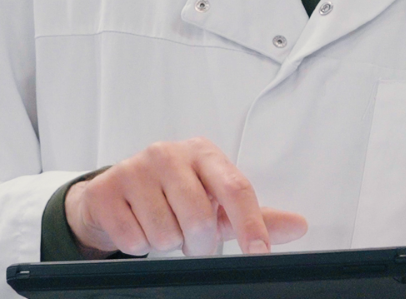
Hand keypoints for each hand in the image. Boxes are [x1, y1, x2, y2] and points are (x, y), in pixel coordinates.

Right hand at [64, 137, 308, 257]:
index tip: (258, 252)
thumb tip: (299, 226)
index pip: (236, 188)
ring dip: (167, 243)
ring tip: (162, 225)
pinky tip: (138, 226)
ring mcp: (134, 169)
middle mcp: (169, 154)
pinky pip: (133, 239)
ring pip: (164, 234)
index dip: (250, 224)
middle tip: (190, 236)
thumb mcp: (216, 200)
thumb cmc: (173, 193)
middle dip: (198, 243)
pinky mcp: (106, 190)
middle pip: (199, 218)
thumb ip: (257, 215)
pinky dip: (138, 245)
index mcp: (203, 153)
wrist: (114, 191)